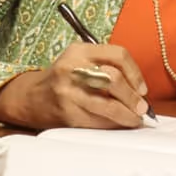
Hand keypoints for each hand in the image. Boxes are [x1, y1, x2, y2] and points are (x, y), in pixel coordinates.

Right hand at [0, 43, 148, 130]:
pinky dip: (113, 125)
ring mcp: (69, 93)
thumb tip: (139, 88)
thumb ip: (106, 64)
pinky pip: (98, 122)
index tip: (142, 88)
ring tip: (135, 119)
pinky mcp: (68, 115)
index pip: (118, 55)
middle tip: (143, 107)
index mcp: (79, 51)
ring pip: (108, 105)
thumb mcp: (80, 59)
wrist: (32, 97)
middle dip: (133, 97)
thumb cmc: (64, 77)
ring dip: (127, 115)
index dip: (135, 73)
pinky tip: (119, 124)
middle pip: (114, 80)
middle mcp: (73, 69)